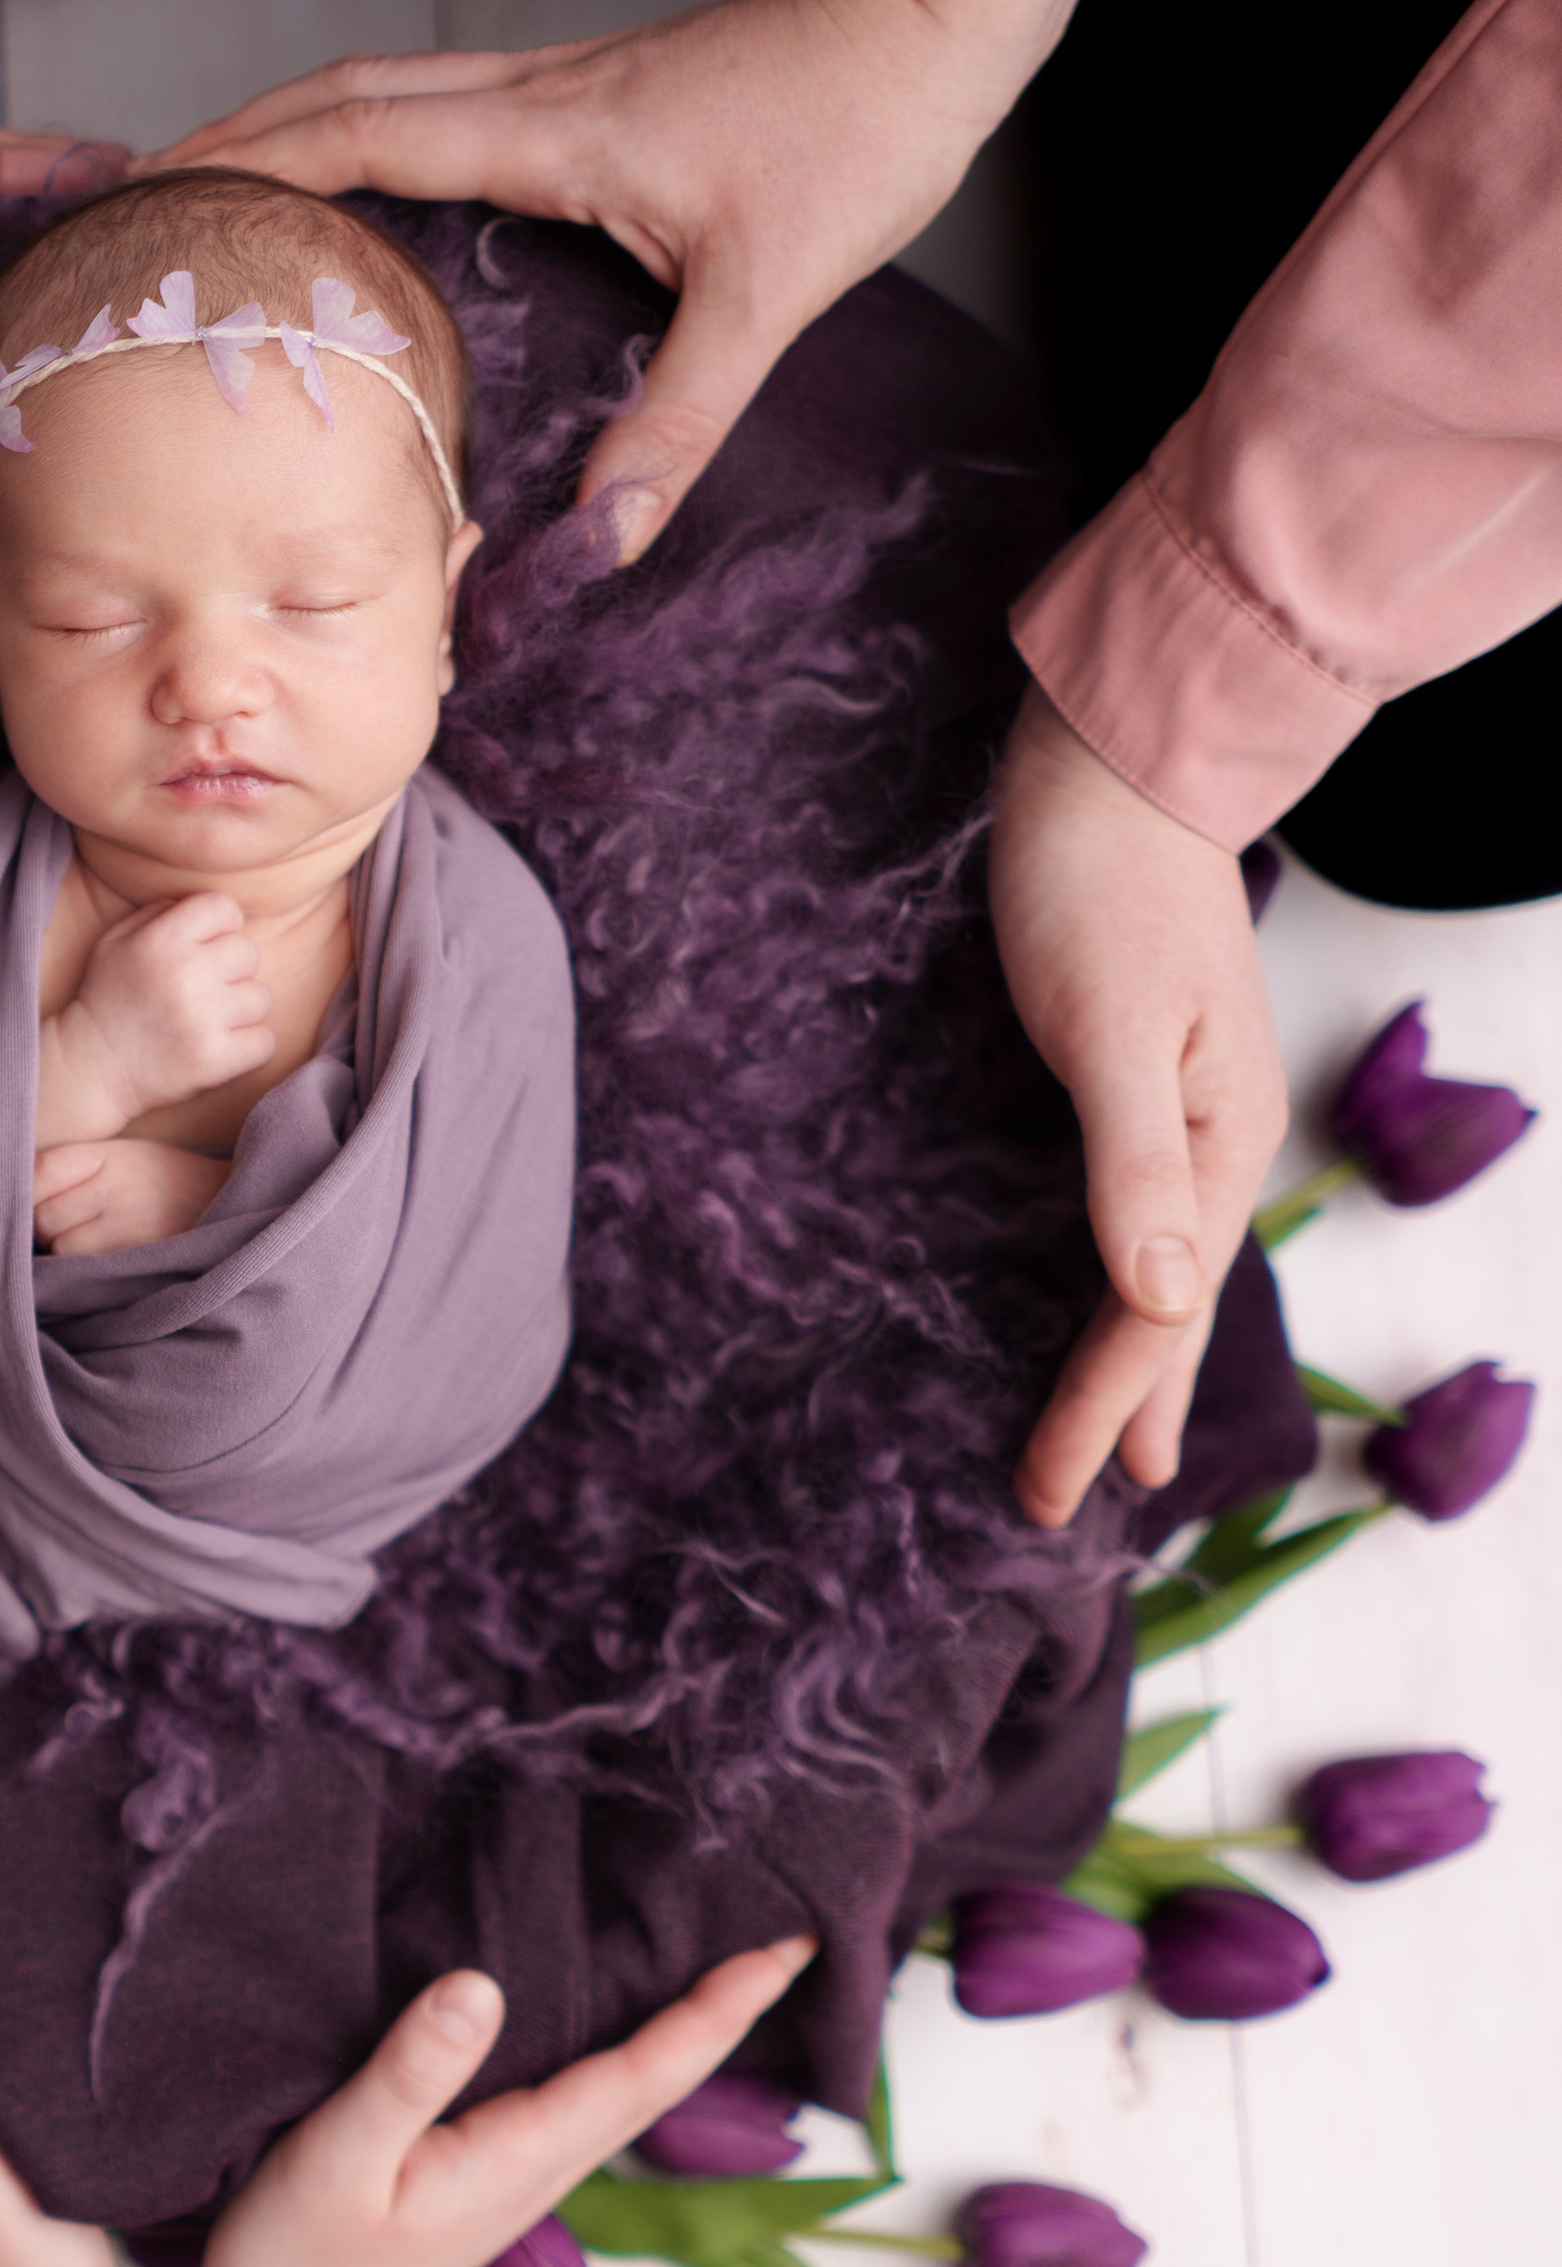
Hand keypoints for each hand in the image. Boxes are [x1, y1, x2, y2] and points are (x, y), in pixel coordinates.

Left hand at [32, 1137, 229, 1255]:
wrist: (232, 1205)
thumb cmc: (164, 1182)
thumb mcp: (125, 1155)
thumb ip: (74, 1169)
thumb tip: (15, 1195)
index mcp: (109, 1156)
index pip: (39, 1172)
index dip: (30, 1193)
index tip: (37, 1202)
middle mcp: (116, 1188)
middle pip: (43, 1217)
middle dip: (47, 1228)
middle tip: (70, 1228)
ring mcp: (129, 1228)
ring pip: (63, 1250)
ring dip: (68, 1255)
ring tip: (93, 1246)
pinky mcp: (139, 1262)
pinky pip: (88, 1274)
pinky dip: (87, 1274)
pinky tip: (104, 1263)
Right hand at [38, 892, 272, 1141]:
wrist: (92, 1068)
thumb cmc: (108, 999)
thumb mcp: (114, 942)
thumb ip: (157, 913)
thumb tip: (196, 903)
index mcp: (160, 940)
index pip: (224, 908)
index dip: (221, 927)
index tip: (206, 948)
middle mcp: (185, 973)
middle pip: (248, 952)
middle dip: (231, 971)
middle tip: (203, 992)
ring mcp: (202, 1019)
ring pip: (260, 998)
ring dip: (241, 1011)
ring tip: (209, 1022)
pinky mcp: (215, 1059)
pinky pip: (265, 1042)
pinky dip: (249, 1047)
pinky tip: (221, 1047)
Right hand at [155, 0, 1104, 556]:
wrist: (928, 23)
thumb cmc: (857, 134)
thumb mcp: (769, 294)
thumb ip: (681, 418)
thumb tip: (607, 535)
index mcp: (557, 133)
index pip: (364, 136)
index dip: (253, 165)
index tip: (162, 197)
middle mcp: (541, 90)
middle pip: (345, 92)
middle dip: (237, 135)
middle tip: (147, 192)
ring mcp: (566, 79)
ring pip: (390, 85)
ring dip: (296, 122)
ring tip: (222, 182)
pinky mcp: (597, 86)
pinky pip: (444, 101)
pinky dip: (371, 128)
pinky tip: (368, 181)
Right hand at [194, 1938, 814, 2266]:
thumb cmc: (298, 2264)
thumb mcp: (340, 2156)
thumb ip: (410, 2073)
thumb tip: (482, 1985)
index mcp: (522, 2156)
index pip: (650, 2071)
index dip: (723, 2006)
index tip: (790, 1944)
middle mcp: (543, 2163)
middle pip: (662, 2074)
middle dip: (731, 2000)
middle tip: (792, 1923)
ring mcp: (521, 2169)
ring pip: (630, 2082)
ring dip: (686, 2017)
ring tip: (727, 1945)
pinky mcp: (490, 2165)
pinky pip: (582, 2087)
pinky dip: (625, 2037)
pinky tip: (614, 2001)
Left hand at [990, 688, 1289, 1526]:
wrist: (1116, 767)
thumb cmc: (1100, 887)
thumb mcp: (1111, 1026)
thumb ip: (1135, 1164)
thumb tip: (1165, 1299)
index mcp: (1220, 1143)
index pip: (1151, 1312)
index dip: (1100, 1406)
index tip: (1047, 1491)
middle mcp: (1217, 1141)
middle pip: (1172, 1307)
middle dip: (1127, 1407)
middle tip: (1072, 1500)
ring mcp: (1187, 1109)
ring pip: (1166, 1266)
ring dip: (1139, 1354)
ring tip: (1121, 1433)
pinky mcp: (1143, 1075)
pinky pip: (1140, 1213)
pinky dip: (1127, 1277)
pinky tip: (1120, 1291)